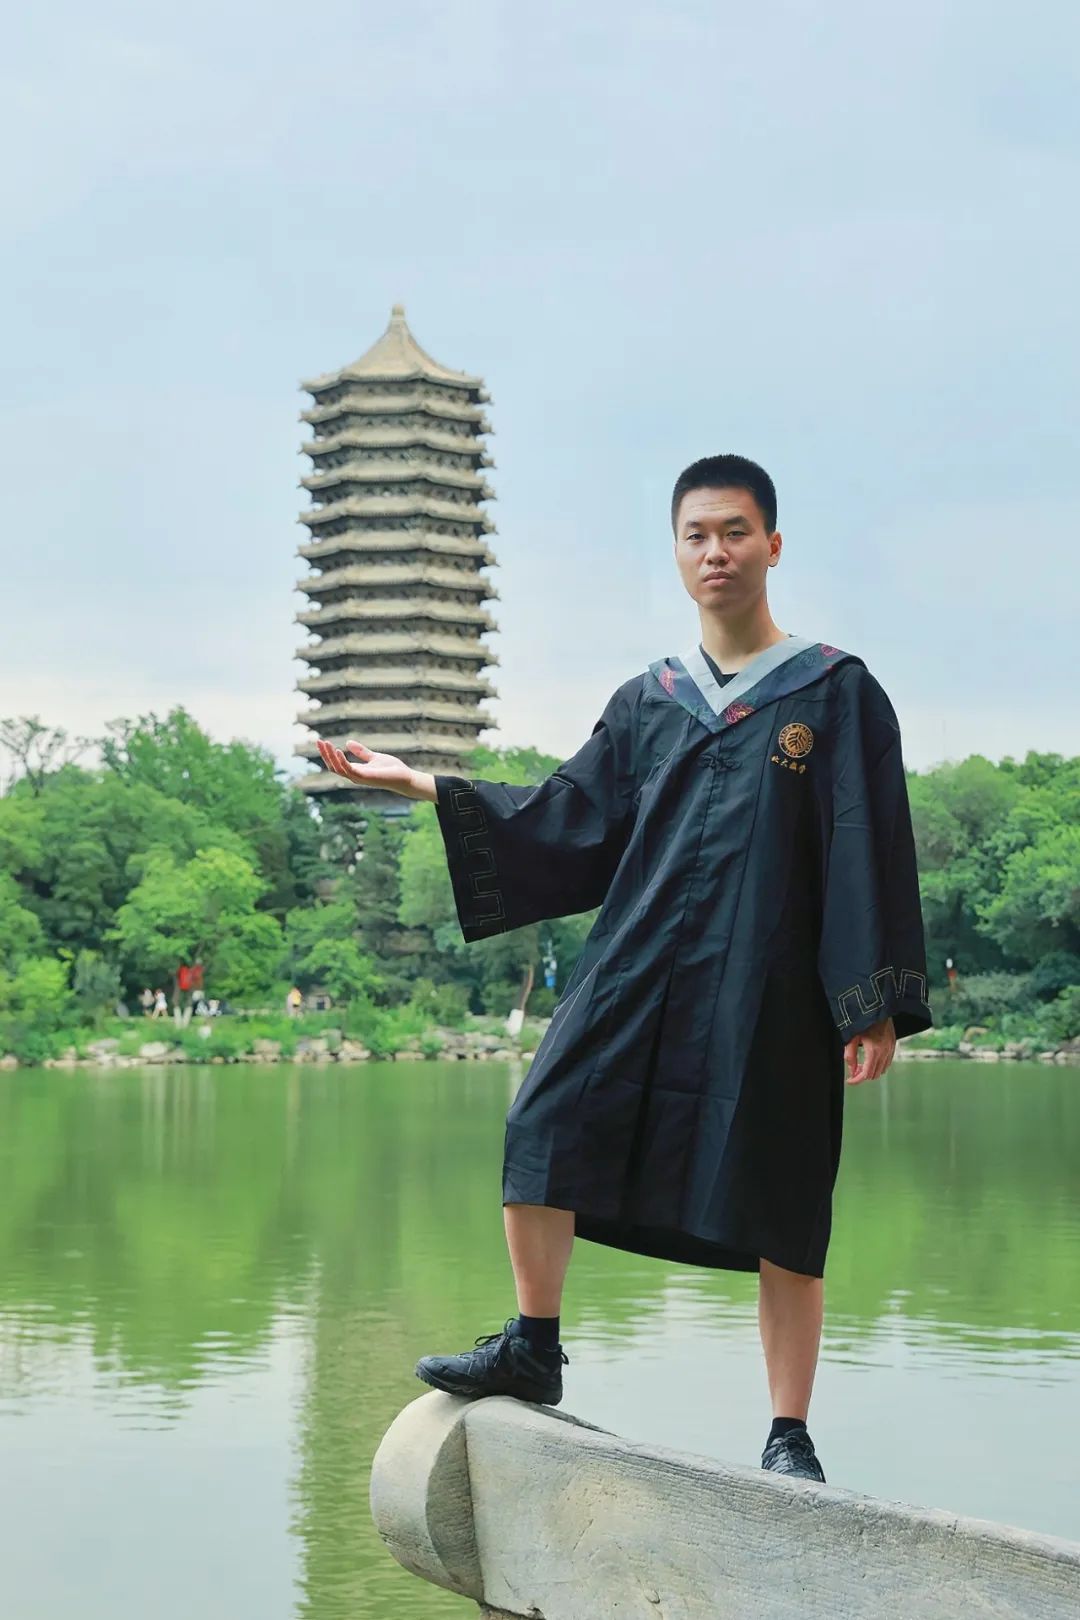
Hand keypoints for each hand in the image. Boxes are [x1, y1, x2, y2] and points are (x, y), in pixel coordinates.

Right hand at [315, 738, 435, 801]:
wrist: (405, 777)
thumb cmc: (392, 769)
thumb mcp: (374, 757)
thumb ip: (361, 752)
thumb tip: (348, 742)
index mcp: (355, 771)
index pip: (336, 764)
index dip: (327, 754)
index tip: (321, 742)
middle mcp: (354, 776)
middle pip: (333, 767)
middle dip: (325, 755)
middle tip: (318, 741)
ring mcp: (359, 778)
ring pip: (338, 769)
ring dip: (331, 756)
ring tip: (326, 744)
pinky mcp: (366, 777)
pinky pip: (349, 770)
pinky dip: (342, 761)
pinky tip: (338, 750)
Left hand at [844, 1015, 895, 1083]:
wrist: (877, 1006)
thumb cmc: (862, 1020)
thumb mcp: (851, 1037)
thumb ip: (850, 1055)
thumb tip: (851, 1070)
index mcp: (874, 1050)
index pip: (866, 1074)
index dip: (857, 1080)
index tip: (850, 1081)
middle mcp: (885, 1051)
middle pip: (874, 1074)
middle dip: (863, 1075)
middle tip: (854, 1070)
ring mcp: (891, 1048)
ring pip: (882, 1070)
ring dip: (871, 1070)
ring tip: (861, 1064)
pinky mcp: (893, 1044)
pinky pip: (888, 1062)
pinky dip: (879, 1065)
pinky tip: (871, 1059)